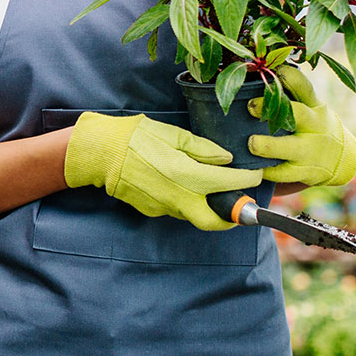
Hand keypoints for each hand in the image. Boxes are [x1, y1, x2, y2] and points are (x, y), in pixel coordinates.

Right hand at [65, 112, 262, 231]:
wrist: (101, 153)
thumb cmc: (135, 137)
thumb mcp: (173, 134)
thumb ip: (202, 149)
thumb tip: (226, 159)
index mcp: (186, 174)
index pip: (227, 182)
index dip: (246, 180)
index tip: (255, 176)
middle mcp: (178, 196)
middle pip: (213, 220)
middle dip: (231, 218)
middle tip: (239, 206)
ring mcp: (163, 207)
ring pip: (194, 215)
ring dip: (206, 207)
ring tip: (210, 191)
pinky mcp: (151, 210)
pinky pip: (176, 209)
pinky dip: (185, 201)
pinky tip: (180, 186)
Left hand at [247, 65, 355, 186]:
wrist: (340, 159)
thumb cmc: (314, 125)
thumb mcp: (310, 105)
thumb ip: (290, 89)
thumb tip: (263, 67)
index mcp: (313, 106)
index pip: (304, 87)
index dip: (289, 77)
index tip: (274, 70)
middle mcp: (314, 126)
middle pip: (298, 114)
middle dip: (274, 109)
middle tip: (251, 107)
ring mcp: (310, 150)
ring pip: (290, 149)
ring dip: (269, 147)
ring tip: (251, 143)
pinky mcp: (304, 172)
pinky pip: (283, 174)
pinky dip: (267, 171)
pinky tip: (251, 167)